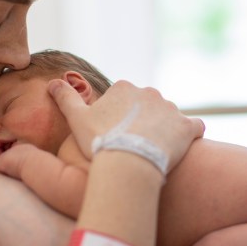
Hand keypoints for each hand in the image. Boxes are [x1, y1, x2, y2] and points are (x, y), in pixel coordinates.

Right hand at [47, 79, 204, 172]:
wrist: (128, 163)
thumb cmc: (99, 142)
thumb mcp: (76, 119)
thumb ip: (65, 98)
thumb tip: (52, 82)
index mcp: (124, 88)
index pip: (123, 101)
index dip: (118, 119)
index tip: (114, 135)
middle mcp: (150, 92)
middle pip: (146, 107)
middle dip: (141, 122)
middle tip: (132, 145)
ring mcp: (171, 108)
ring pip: (167, 117)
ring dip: (163, 129)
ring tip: (153, 151)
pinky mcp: (188, 127)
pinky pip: (194, 127)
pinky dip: (189, 135)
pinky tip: (182, 148)